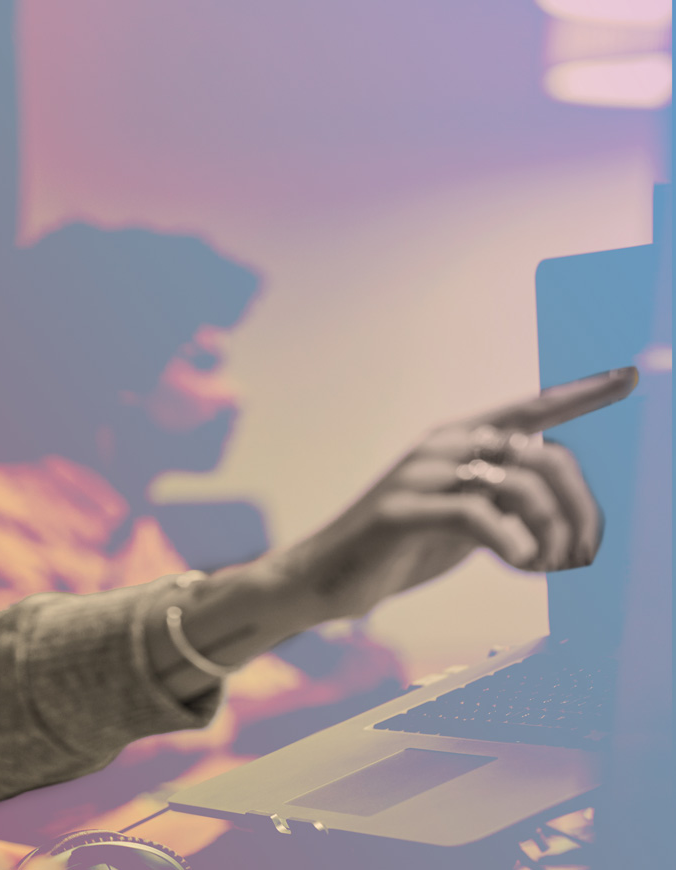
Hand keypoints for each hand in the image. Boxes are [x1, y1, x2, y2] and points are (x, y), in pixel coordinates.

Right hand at [283, 366, 637, 619]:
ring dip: (550, 534)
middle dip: (579, 506)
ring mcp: (419, 476)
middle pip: (543, 454)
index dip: (580, 393)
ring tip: (546, 567)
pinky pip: (481, 516)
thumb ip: (501, 499)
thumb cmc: (398, 549)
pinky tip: (519, 565)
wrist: (324, 578)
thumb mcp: (463, 520)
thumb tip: (556, 500)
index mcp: (457, 443)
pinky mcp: (402, 510)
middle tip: (582, 553)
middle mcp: (442, 448)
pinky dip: (514, 544)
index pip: (529, 409)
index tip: (629, 377)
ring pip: (521, 487)